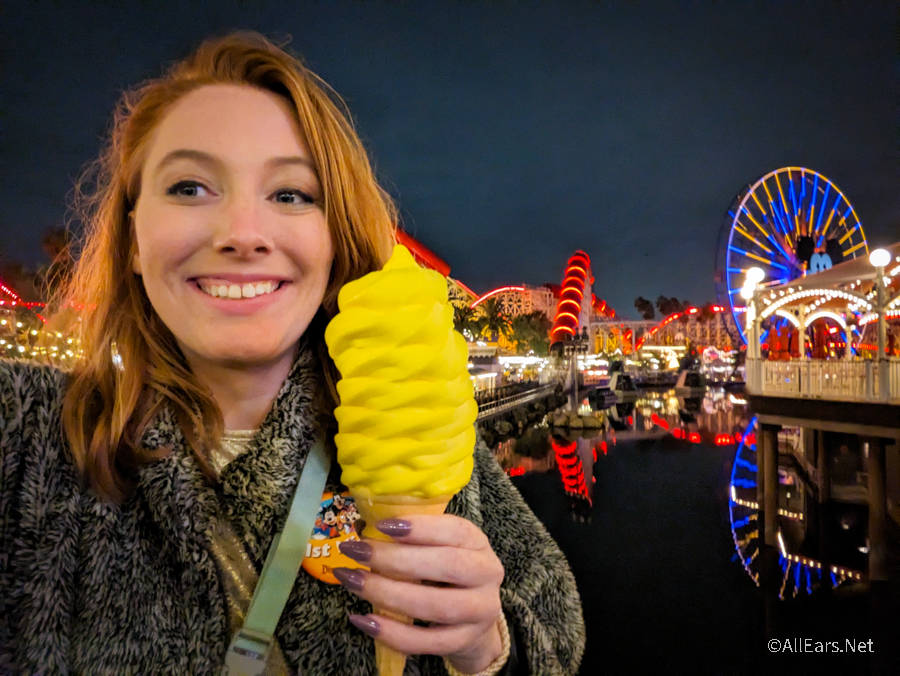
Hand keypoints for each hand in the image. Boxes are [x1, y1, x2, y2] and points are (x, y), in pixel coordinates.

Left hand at [334, 514, 505, 673]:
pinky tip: (363, 620)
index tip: (382, 525)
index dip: (420, 528)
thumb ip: (406, 537)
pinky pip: (426, 642)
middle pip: (447, 566)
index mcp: (476, 542)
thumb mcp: (436, 547)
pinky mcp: (464, 641)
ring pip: (435, 606)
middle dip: (395, 559)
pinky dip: (392, 633)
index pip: (454, 530)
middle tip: (357, 551)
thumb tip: (361, 528)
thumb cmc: (446, 572)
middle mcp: (486, 574)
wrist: (473, 617)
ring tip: (352, 581)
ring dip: (387, 594)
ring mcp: (479, 611)